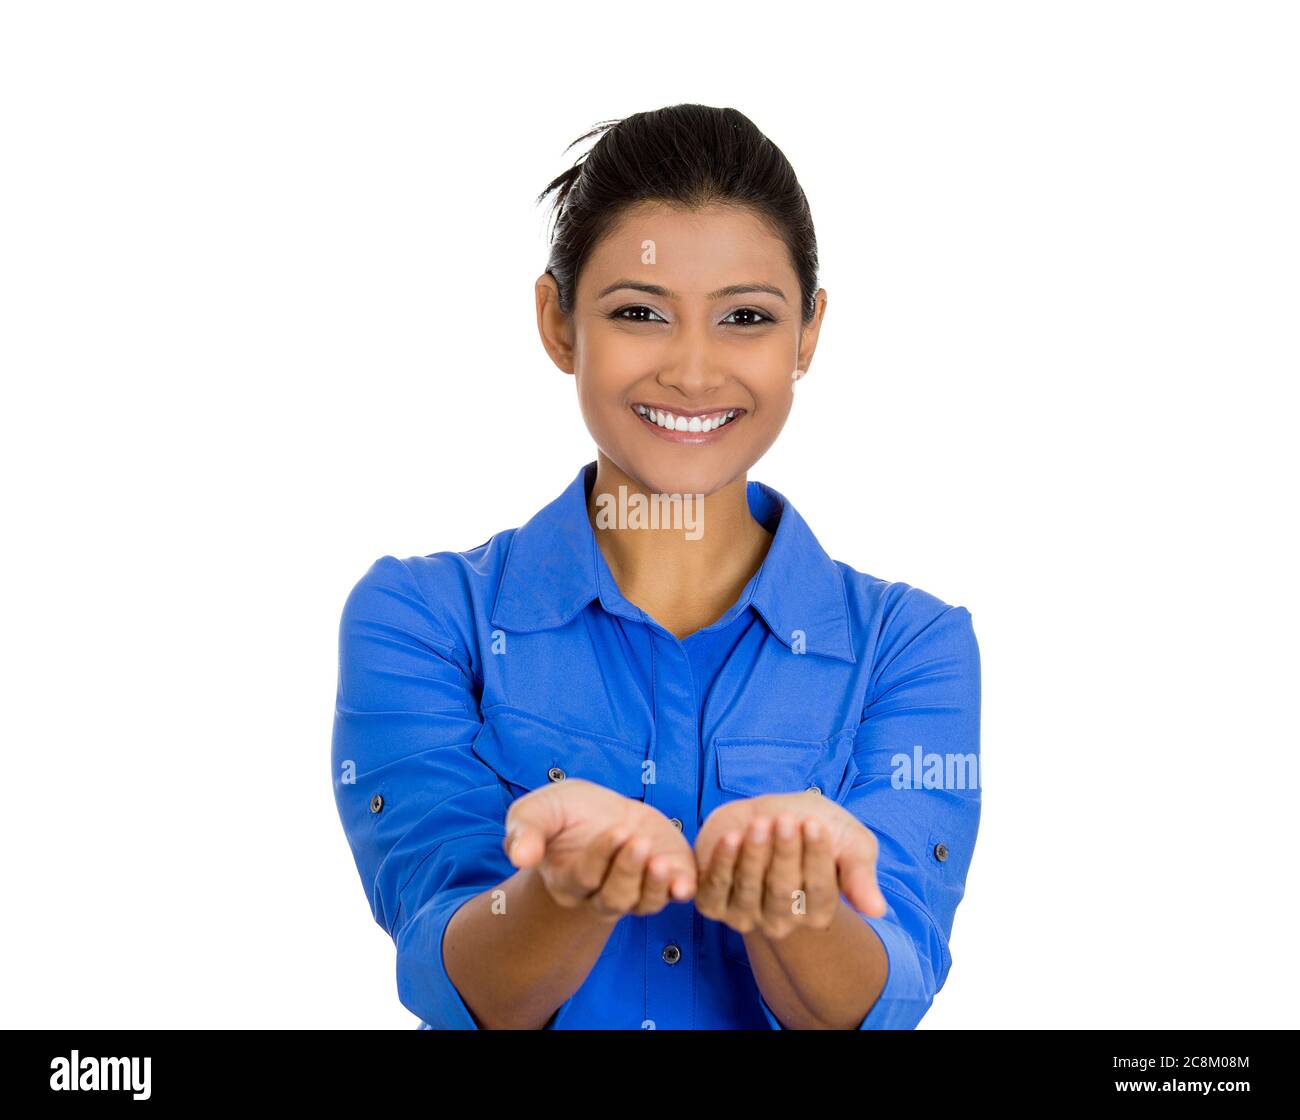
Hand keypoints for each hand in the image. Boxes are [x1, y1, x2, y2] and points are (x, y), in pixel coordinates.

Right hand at [504, 779, 696, 918]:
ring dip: (655, 885)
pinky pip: (674, 896)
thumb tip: (518, 856)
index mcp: (568, 880)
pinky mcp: (664, 880)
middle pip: (614, 897)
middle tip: (637, 839)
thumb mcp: (537, 811)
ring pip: (644, 903)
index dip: (601, 856)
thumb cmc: (564, 814)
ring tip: (661, 862)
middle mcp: (600, 896)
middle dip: (628, 870)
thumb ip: (524, 831)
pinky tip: (685, 883)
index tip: (615, 829)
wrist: (599, 812)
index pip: (584, 877)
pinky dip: (682, 891)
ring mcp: (635, 891)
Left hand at [693, 793, 887, 940]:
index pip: (819, 891)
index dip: (816, 857)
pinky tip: (732, 836)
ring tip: (762, 822)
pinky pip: (715, 889)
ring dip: (754, 853)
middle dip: (785, 853)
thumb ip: (860, 873)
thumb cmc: (812, 827)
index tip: (815, 824)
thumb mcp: (848, 842)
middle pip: (783, 891)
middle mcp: (782, 921)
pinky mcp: (713, 904)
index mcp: (818, 912)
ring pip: (749, 889)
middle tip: (787, 819)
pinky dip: (722, 862)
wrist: (766, 817)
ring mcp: (745, 916)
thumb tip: (878, 911)